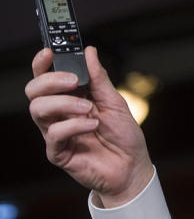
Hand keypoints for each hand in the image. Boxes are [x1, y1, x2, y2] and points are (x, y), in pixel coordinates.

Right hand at [26, 46, 152, 206]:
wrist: (132, 167)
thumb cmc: (124, 136)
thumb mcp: (116, 102)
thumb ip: (100, 79)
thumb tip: (89, 51)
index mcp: (70, 99)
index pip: (46, 77)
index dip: (42, 63)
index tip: (49, 52)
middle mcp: (58, 114)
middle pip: (34, 91)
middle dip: (50, 80)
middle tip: (73, 80)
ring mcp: (56, 133)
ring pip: (38, 110)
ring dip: (64, 103)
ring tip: (89, 108)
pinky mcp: (58, 152)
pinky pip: (54, 134)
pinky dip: (74, 125)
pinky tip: (92, 126)